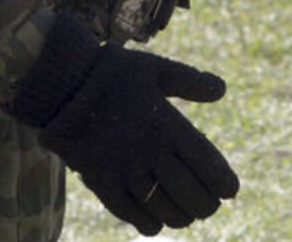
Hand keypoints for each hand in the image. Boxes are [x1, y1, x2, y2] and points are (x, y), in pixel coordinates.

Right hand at [9, 14, 238, 235]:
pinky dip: (150, 222)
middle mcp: (149, 152)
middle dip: (206, 205)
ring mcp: (125, 170)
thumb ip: (190, 81)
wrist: (62, 84)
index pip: (209, 167)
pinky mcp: (101, 182)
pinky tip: (157, 219)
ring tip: (187, 213)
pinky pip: (131, 215)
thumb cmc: (112, 74)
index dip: (224, 184)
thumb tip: (223, 90)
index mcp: (167, 125)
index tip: (229, 190)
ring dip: (181, 216)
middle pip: (191, 196)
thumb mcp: (154, 68)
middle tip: (209, 203)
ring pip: (165, 210)